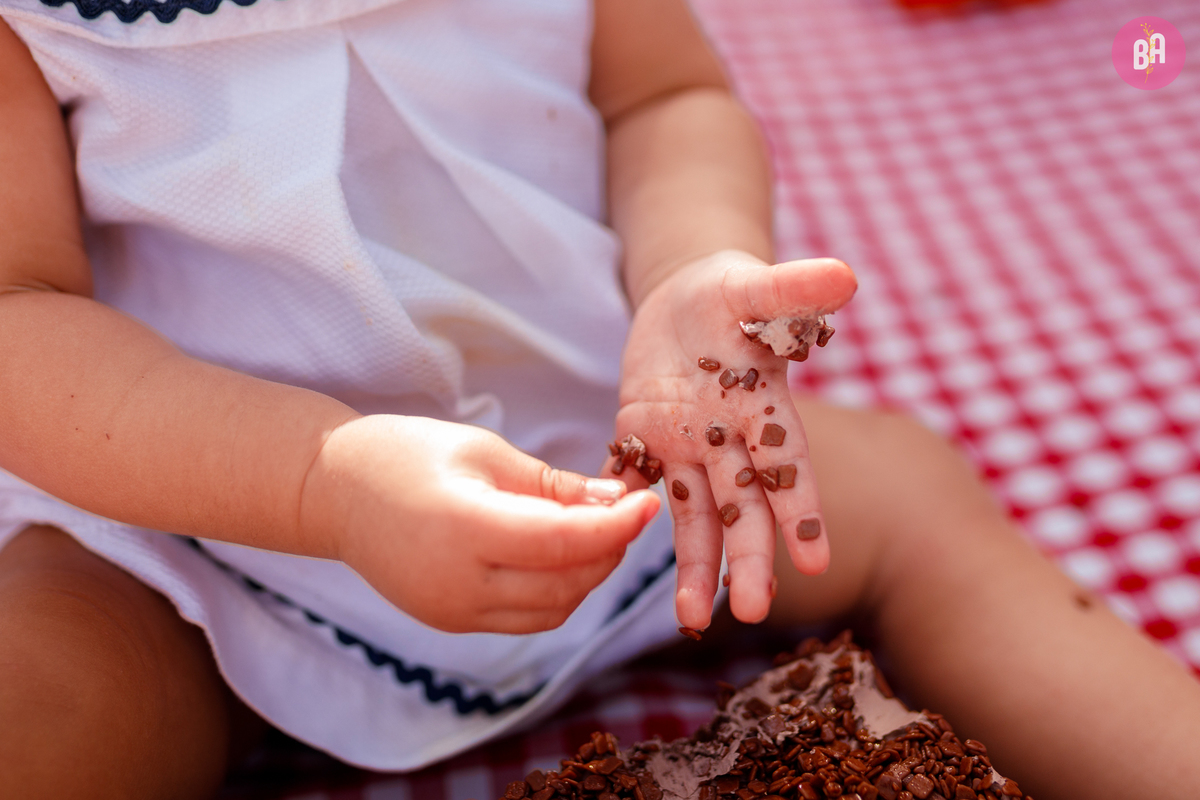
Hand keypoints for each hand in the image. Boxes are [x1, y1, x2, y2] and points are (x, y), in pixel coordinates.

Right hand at [299, 415, 660, 633]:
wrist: (332, 492)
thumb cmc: (405, 454)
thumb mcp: (483, 451)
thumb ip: (551, 484)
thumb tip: (616, 500)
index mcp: (464, 529)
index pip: (564, 542)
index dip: (617, 526)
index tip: (649, 503)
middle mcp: (459, 584)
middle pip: (567, 583)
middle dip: (610, 549)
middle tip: (627, 510)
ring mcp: (452, 612)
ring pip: (553, 609)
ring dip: (588, 575)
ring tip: (597, 530)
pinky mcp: (451, 622)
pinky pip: (526, 618)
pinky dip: (558, 591)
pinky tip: (562, 554)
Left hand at [614, 251, 855, 627]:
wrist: (684, 297)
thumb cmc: (731, 292)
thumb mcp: (755, 286)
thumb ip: (792, 288)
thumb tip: (845, 275)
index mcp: (762, 409)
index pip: (788, 466)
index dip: (802, 511)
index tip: (815, 561)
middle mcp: (727, 440)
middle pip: (742, 507)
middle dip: (747, 558)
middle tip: (753, 611)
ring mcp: (683, 446)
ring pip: (692, 514)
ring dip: (695, 565)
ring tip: (694, 617)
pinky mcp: (641, 438)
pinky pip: (628, 481)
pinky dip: (619, 510)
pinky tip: (606, 549)